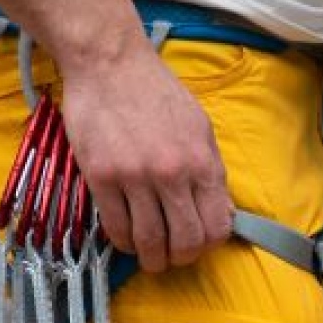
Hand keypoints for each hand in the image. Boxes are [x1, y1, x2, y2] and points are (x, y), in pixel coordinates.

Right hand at [60, 44, 234, 271]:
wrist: (109, 63)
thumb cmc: (156, 91)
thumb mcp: (199, 126)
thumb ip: (210, 171)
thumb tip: (220, 211)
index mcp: (201, 161)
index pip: (216, 226)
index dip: (208, 245)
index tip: (198, 244)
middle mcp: (171, 173)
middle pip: (184, 241)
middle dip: (180, 258)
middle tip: (171, 257)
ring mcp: (135, 177)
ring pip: (149, 241)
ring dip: (150, 257)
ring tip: (148, 255)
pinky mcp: (101, 177)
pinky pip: (116, 227)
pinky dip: (124, 241)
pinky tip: (126, 237)